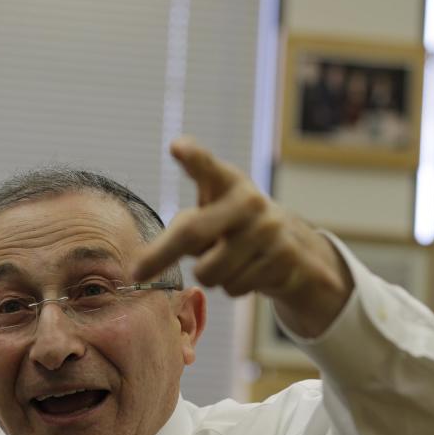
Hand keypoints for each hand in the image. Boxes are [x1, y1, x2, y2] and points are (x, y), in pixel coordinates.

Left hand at [132, 136, 352, 337]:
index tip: (177, 146)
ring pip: (209, 271)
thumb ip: (186, 228)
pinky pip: (233, 287)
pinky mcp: (282, 259)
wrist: (297, 252)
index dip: (193, 158)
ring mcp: (269, 230)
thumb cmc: (236, 231)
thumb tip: (150, 261)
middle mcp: (250, 201)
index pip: (207, 168)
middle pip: (192, 232)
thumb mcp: (212, 217)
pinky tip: (249, 273)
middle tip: (136, 272)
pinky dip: (232, 287)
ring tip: (228, 262)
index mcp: (227, 183)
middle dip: (160, 256)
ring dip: (210, 276)